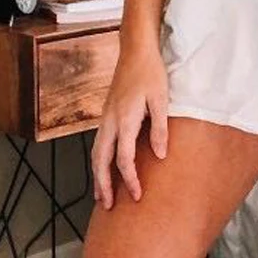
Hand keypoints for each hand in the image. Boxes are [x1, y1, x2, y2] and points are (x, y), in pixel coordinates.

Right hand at [91, 45, 168, 209]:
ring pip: (96, 153)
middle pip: (101, 161)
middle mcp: (111, 121)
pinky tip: (105, 168)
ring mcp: (106, 117)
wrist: (136, 50)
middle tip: (107, 207)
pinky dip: (99, 161)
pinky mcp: (107, 114)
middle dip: (103, 185)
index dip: (130, 180)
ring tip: (101, 195)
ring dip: (98, 175)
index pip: (124, 159)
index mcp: (125, 119)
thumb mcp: (162, 99)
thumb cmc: (151, 73)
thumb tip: (161, 155)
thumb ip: (161, 128)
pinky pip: (99, 143)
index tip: (137, 196)